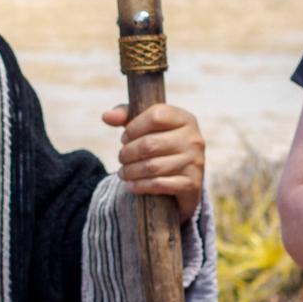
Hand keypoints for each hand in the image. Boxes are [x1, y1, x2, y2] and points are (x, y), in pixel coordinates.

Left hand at [104, 102, 204, 223]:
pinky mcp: (192, 184)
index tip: (125, 137)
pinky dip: (140, 186)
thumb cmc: (159, 143)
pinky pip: (159, 184)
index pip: (155, 116)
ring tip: (123, 172)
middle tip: (121, 158)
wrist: (183, 177)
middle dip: (127, 153)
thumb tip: (106, 116)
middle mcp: (194, 139)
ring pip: (152, 167)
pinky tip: (130, 185)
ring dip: (130, 171)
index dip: (133, 127)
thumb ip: (125, 115)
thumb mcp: (145, 125)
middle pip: (149, 144)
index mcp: (185, 119)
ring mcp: (195, 162)